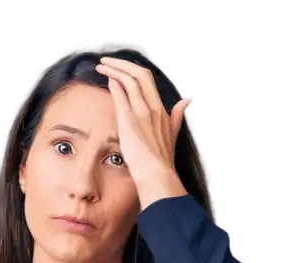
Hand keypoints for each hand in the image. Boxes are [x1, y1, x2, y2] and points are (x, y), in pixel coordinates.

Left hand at [96, 56, 191, 208]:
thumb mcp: (173, 134)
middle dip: (121, 64)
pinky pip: (121, 96)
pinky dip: (113, 84)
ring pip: (128, 81)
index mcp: (161, 110)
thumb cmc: (162, 162)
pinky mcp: (130, 122)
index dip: (133, 70)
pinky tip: (106, 78)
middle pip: (139, 74)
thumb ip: (177, 116)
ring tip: (101, 67)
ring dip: (113, 70)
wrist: (158, 175)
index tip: (121, 68)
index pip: (147, 80)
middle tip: (107, 62)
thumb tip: (187, 101)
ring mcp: (141, 113)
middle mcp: (152, 107)